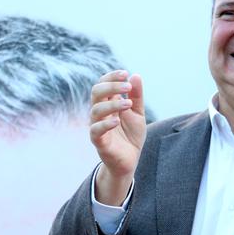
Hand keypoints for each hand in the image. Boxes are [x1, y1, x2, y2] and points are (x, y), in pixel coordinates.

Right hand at [89, 70, 145, 204]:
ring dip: (112, 104)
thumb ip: (136, 96)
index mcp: (108, 104)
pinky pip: (96, 130)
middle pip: (96, 92)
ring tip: (128, 104)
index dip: (111, 77)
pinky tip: (117, 120)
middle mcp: (100, 113)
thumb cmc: (131, 136)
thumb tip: (135, 75)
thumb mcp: (137, 113)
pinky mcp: (99, 141)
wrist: (130, 160)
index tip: (125, 73)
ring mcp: (97, 126)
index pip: (103, 84)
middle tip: (127, 87)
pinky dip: (105, 124)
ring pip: (96, 110)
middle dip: (111, 86)